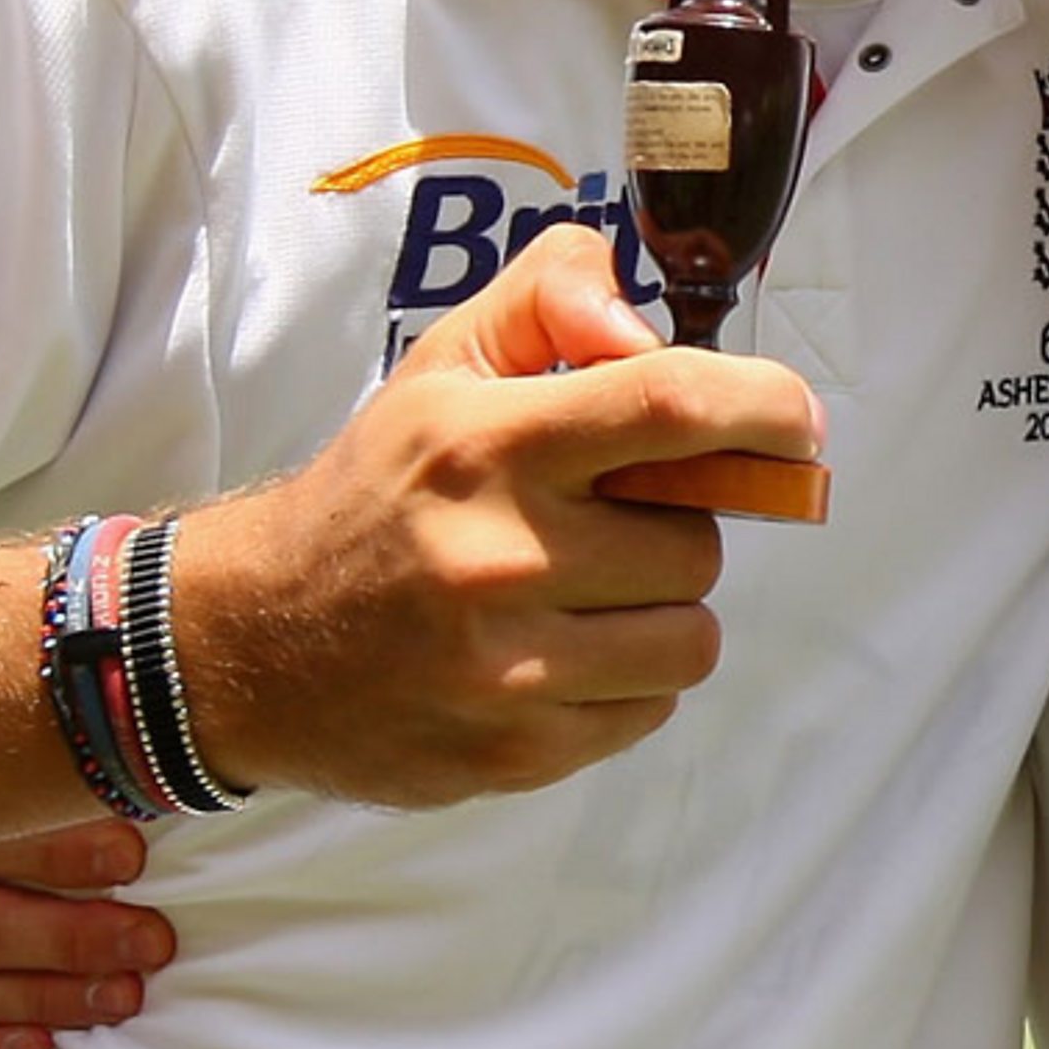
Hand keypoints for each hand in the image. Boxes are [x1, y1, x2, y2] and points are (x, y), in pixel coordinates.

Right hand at [176, 224, 823, 807]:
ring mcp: (506, 668)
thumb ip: (553, 295)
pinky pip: (649, 708)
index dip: (764, 408)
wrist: (251, 641)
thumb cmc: (377, 489)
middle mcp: (499, 556)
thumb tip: (641, 321)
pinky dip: (626, 680)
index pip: (671, 404)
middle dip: (677, 525)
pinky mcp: (512, 753)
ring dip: (662, 609)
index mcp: (489, 442)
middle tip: (611, 520)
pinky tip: (556, 651)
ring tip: (587, 590)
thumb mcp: (446, 361)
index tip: (797, 424)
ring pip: (689, 636)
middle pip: (698, 539)